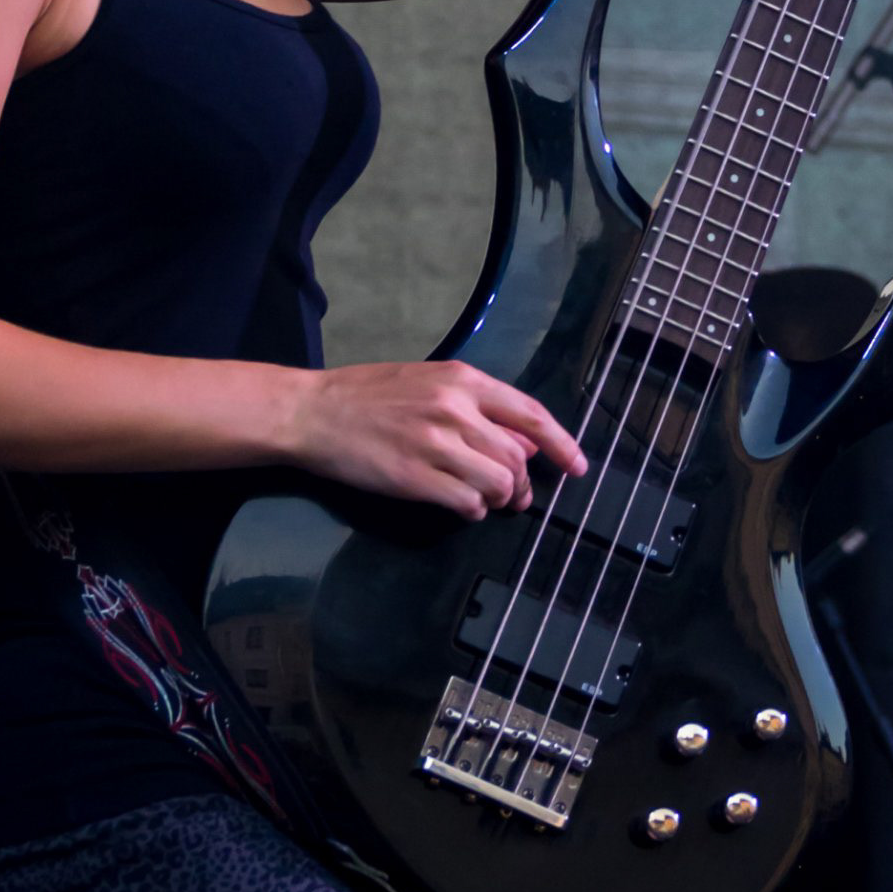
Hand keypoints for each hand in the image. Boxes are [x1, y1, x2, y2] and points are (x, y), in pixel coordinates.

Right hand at [290, 360, 588, 520]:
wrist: (315, 412)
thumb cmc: (370, 395)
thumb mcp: (428, 383)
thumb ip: (476, 408)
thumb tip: (521, 442)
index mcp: (462, 380)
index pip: (530, 415)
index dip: (562, 444)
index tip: (577, 467)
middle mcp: (455, 409)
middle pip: (517, 459)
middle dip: (523, 485)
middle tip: (516, 497)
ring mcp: (436, 445)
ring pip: (498, 485)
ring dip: (498, 500)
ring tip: (484, 500)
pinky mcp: (416, 479)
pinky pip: (467, 505)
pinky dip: (472, 511)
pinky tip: (458, 504)